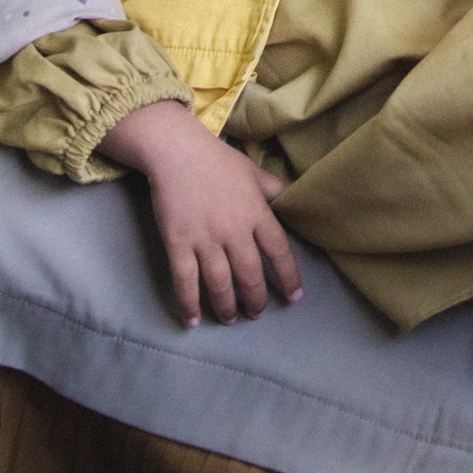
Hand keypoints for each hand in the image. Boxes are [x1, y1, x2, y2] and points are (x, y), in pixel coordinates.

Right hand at [100, 98, 301, 325]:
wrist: (177, 152)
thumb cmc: (218, 161)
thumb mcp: (253, 172)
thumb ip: (274, 189)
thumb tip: (295, 199)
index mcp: (256, 212)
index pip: (279, 251)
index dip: (289, 277)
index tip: (294, 297)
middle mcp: (234, 230)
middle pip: (250, 275)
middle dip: (255, 300)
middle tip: (256, 313)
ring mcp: (205, 239)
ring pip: (220, 285)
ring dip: (226, 307)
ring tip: (231, 319)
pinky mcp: (178, 244)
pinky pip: (185, 282)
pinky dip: (189, 304)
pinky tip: (193, 320)